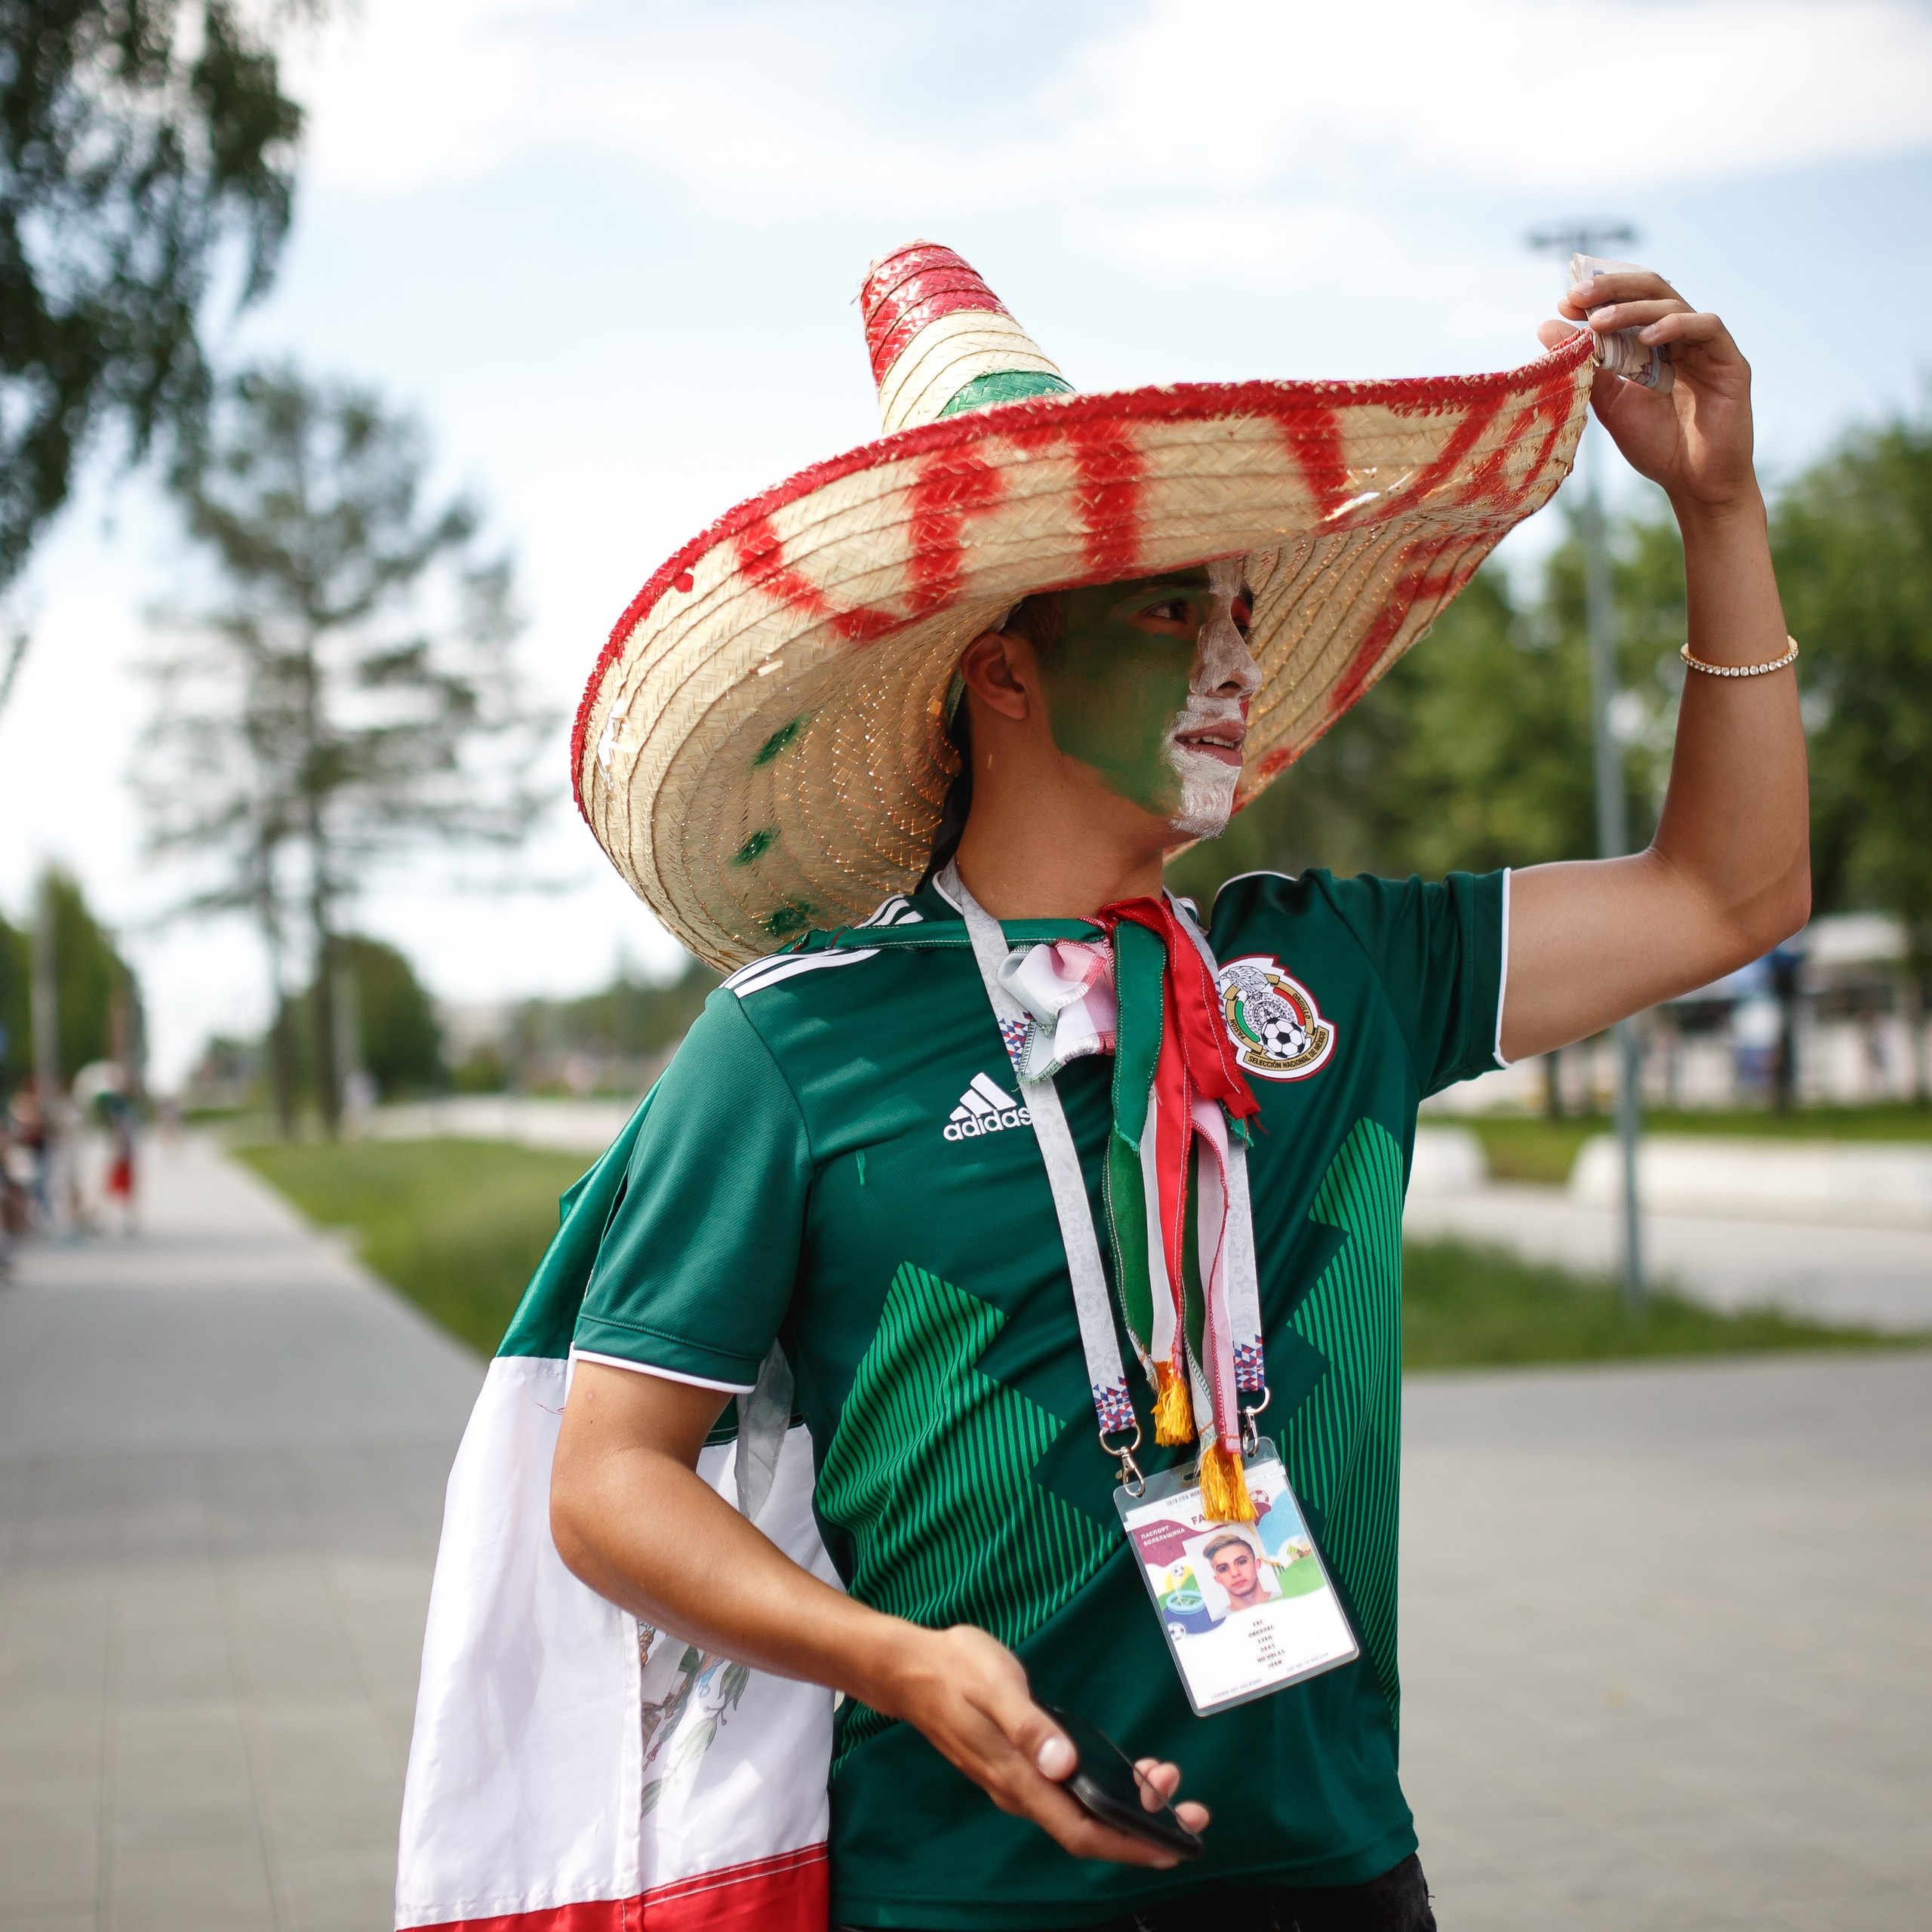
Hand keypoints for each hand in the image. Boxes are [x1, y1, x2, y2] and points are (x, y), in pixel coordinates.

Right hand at [880, 1624, 1209, 1866]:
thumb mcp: (995, 1686)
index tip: (1174, 1848)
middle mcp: (1019, 1789)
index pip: (1080, 1831)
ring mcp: (1017, 1779)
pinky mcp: (1018, 1764)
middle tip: (1191, 1808)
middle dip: (1142, 1828)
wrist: (912, 1669)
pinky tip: (1123, 1770)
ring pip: (1079, 1810)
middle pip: (1087, 1828)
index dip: (1128, 1846)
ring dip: (1126, 1806)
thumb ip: (1029, 1726)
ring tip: (1164, 1779)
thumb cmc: (955, 1670)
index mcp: (1017, 1777)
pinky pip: (1068, 1792)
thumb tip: (1064, 1764)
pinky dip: (1103, 1788)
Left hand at [1536, 270, 1758, 518]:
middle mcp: (1682, 336)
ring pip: (1674, 304)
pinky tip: (1647, 337)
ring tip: (1599, 322)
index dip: (1599, 295)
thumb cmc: (1656, 445)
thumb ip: (1586, 366)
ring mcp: (1707, 346)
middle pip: (1652, 289)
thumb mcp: (1610, 403)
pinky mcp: (1730, 361)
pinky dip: (1675, 326)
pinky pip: (1707, 327)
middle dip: (1613, 288)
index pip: (1630, 301)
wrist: (1693, 483)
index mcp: (1655, 343)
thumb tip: (1545, 327)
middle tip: (1577, 297)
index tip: (1564, 303)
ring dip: (1634, 309)